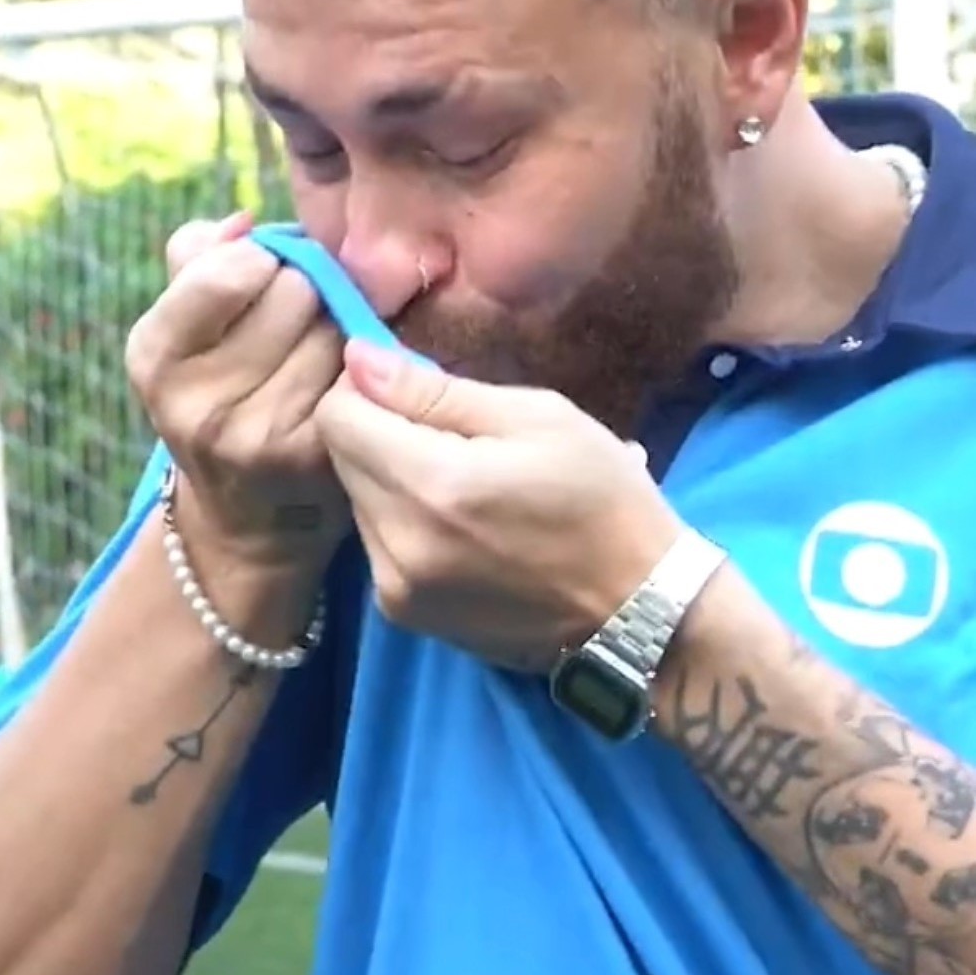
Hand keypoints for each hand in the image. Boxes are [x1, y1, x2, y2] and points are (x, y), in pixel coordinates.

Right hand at [125, 213, 350, 572]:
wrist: (247, 515)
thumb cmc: (219, 388)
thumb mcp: (184, 326)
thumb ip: (199, 256)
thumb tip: (242, 224)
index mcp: (153, 356)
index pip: (231, 267)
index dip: (258, 262)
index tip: (257, 283)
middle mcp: (196, 404)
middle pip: (295, 288)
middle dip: (304, 290)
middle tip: (294, 324)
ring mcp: (258, 436)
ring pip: (336, 324)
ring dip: (338, 326)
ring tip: (316, 355)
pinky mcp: (315, 457)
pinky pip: (362, 369)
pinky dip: (361, 367)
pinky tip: (340, 386)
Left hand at [315, 341, 683, 671]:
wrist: (639, 611)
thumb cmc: (602, 499)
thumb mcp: (536, 418)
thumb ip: (434, 391)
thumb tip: (358, 359)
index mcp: (433, 486)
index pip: (337, 417)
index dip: (363, 388)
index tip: (407, 384)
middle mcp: (398, 544)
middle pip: (340, 459)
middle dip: (376, 430)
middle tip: (445, 429)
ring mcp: (397, 589)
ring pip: (356, 500)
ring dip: (388, 476)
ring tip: (460, 478)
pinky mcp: (405, 615)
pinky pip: (376, 543)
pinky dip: (402, 519)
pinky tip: (459, 521)